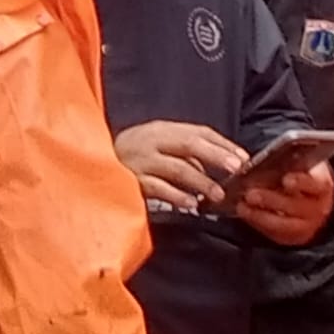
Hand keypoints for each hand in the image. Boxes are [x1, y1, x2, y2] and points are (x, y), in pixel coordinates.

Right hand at [114, 121, 248, 210]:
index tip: (243, 158)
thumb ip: (182, 153)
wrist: (91, 161)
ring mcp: (141, 160)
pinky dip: (177, 196)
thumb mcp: (156, 145)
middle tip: (237, 169)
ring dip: (201, 181)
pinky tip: (191, 204)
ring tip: (218, 194)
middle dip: (216, 156)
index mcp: (162, 129)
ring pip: (177, 167)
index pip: (198, 132)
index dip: (222, 144)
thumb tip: (211, 166)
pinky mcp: (132, 180)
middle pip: (189, 144)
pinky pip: (158, 188)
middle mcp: (152, 140)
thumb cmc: (130, 154)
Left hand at [238, 162, 333, 245]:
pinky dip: (258, 223)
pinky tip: (245, 213)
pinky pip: (276, 233)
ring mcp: (308, 225)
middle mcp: (319, 207)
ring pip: (285, 224)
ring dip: (261, 215)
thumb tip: (257, 162)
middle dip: (272, 200)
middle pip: (297, 206)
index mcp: (322, 184)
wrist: (305, 193)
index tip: (286, 180)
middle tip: (250, 194)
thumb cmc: (297, 171)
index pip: (316, 183)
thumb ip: (283, 162)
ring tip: (242, 206)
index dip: (302, 182)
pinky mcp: (294, 236)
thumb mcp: (295, 162)